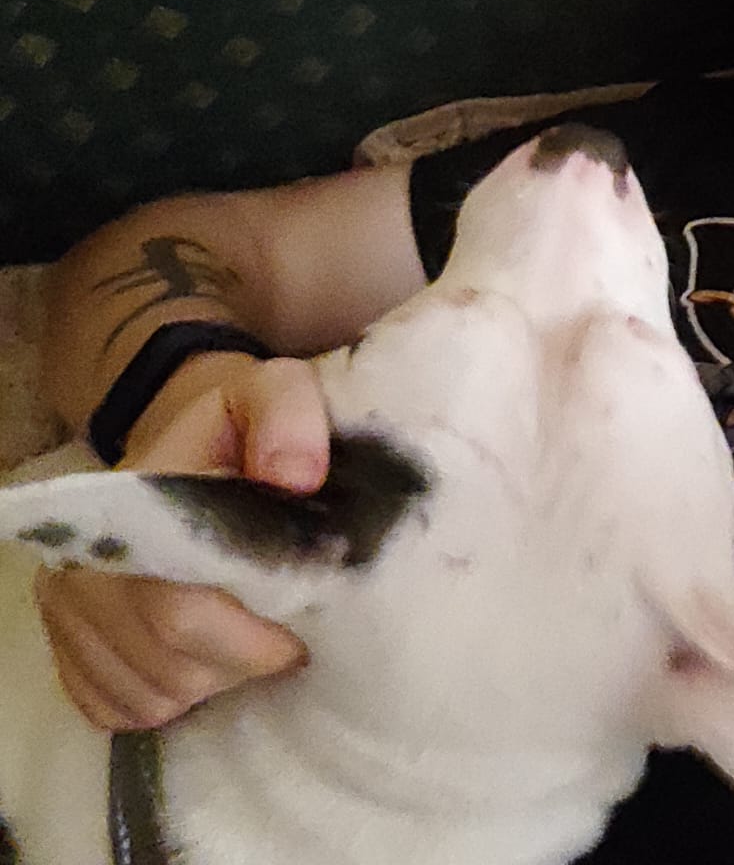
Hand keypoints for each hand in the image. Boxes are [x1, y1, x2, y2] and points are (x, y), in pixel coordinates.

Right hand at [35, 352, 328, 730]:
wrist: (184, 440)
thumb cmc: (239, 425)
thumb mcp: (274, 394)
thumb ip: (291, 418)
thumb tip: (296, 475)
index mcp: (135, 505)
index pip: (179, 610)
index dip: (251, 640)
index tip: (302, 632)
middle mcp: (83, 562)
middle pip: (170, 666)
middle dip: (244, 664)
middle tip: (286, 638)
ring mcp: (66, 604)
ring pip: (150, 697)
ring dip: (213, 683)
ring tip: (246, 637)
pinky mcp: (61, 639)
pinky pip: (117, 709)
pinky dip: (169, 699)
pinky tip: (201, 657)